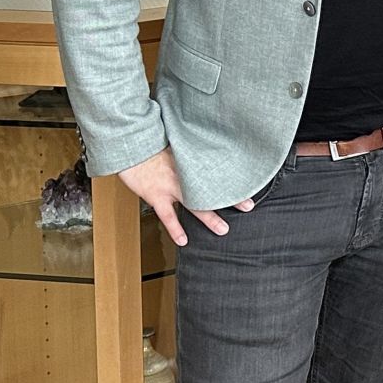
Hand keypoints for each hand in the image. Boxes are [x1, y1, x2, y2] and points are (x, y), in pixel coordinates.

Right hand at [117, 147, 251, 246]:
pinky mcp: (156, 195)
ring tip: (223, 229)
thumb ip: (193, 149)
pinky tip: (183, 240)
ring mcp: (171, 186)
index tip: (250, 180)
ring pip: (194, 204)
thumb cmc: (153, 143)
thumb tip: (209, 146)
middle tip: (248, 205)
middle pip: (212, 188)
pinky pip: (168, 216)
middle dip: (231, 198)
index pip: (218, 169)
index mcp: (191, 160)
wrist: (132, 145)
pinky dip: (176, 229)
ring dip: (209, 218)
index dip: (234, 176)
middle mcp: (184, 174)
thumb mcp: (178, 142)